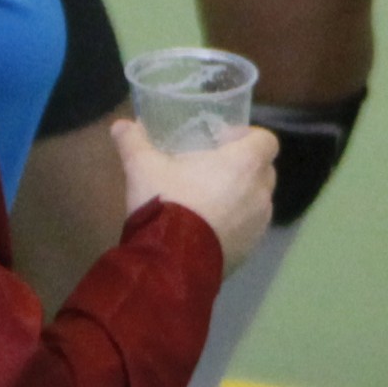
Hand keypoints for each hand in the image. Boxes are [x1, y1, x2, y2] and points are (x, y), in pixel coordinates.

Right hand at [113, 117, 277, 274]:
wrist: (172, 261)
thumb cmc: (167, 202)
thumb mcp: (143, 167)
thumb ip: (134, 142)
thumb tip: (121, 125)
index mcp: (245, 163)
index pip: (266, 140)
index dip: (248, 137)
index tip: (221, 142)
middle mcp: (260, 191)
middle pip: (263, 170)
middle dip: (243, 167)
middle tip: (212, 169)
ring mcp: (259, 223)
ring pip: (257, 201)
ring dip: (240, 196)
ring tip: (207, 200)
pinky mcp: (251, 249)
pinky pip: (249, 228)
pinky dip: (235, 223)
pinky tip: (207, 228)